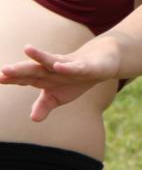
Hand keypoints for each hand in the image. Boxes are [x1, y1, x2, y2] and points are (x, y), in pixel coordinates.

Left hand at [0, 41, 119, 121]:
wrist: (104, 60)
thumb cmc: (76, 78)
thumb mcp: (59, 96)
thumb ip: (44, 106)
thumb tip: (33, 119)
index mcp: (45, 77)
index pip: (25, 78)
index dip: (12, 79)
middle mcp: (54, 68)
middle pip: (34, 69)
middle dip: (20, 70)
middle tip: (4, 70)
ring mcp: (70, 65)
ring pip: (53, 61)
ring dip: (40, 56)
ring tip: (27, 49)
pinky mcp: (87, 66)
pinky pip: (76, 67)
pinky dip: (67, 67)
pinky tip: (58, 66)